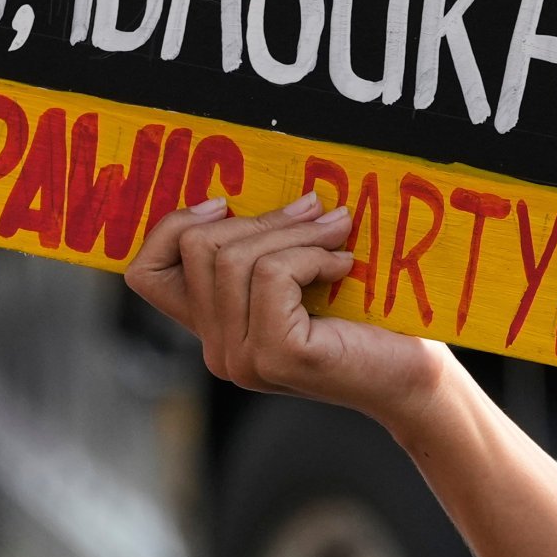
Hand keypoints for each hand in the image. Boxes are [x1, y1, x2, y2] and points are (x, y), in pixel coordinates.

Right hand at [125, 193, 453, 419]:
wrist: (413, 376)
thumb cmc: (368, 321)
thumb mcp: (302, 275)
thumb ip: (266, 248)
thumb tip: (261, 181)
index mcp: (215, 328)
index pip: (144, 273)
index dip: (173, 226)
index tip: (225, 204)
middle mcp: (217, 350)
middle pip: (199, 248)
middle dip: (263, 218)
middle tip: (319, 211)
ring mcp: (241, 359)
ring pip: (235, 258)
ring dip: (295, 233)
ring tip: (339, 234)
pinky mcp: (274, 355)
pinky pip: (271, 275)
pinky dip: (311, 256)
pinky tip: (344, 268)